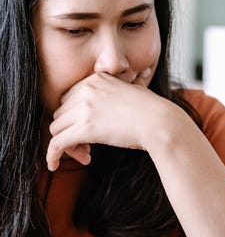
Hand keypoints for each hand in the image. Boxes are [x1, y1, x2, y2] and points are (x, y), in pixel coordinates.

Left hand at [47, 71, 162, 170]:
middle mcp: (86, 89)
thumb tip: (144, 71)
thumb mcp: (137, 89)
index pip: (68, 100)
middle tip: (86, 146)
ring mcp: (84, 108)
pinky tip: (53, 165)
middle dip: (69, 130)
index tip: (86, 130)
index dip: (74, 117)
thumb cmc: (153, 109)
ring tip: (85, 154)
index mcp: (96, 79)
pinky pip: (56, 143)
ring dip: (67, 144)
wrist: (160, 122)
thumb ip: (129, 83)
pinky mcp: (85, 128)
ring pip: (56, 129)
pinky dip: (51, 155)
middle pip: (61, 114)